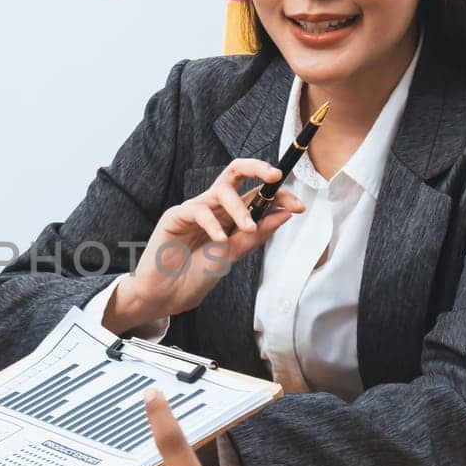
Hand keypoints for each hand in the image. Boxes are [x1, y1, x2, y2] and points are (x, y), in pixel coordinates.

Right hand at [107, 159, 303, 332]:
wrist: (167, 297)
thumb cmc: (195, 277)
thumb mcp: (232, 255)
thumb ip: (255, 235)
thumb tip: (284, 214)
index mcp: (229, 217)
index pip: (255, 195)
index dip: (278, 196)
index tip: (298, 206)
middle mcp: (213, 208)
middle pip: (235, 174)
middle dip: (257, 168)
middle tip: (275, 177)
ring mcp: (194, 210)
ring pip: (221, 191)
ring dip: (239, 207)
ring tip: (247, 227)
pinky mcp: (175, 217)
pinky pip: (197, 210)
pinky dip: (212, 224)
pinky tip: (219, 240)